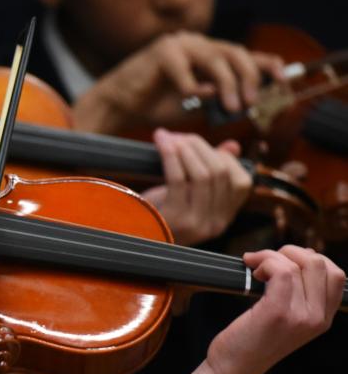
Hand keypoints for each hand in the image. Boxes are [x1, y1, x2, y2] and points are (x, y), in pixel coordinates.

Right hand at [75, 31, 286, 132]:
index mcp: (207, 54)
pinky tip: (192, 99)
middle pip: (236, 52)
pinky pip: (187, 72)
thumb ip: (220, 99)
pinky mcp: (162, 52)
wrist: (118, 105)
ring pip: (216, 58)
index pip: (245, 55)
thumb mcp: (197, 104)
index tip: (283, 82)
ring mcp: (179, 44)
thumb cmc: (155, 105)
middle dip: (250, 78)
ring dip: (228, 84)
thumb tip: (250, 102)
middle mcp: (197, 44)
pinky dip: (193, 88)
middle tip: (251, 103)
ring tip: (232, 107)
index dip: (268, 66)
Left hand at [141, 128, 251, 244]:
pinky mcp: (175, 218)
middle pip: (220, 173)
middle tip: (179, 136)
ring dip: (186, 149)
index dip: (224, 157)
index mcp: (224, 218)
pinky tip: (162, 144)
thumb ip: (211, 172)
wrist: (133, 236)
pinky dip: (171, 156)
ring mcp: (196, 223)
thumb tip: (233, 145)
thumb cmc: (161, 212)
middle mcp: (215, 223)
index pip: (241, 182)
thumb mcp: (188, 194)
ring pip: (203, 175)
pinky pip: (178, 179)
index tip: (200, 145)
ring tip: (170, 139)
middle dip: (200, 147)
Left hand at [206, 246, 342, 373]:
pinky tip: (252, 271)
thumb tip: (300, 257)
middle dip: (291, 252)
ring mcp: (301, 316)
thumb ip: (299, 295)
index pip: (337, 276)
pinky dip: (265, 262)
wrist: (232, 368)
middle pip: (322, 264)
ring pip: (301, 264)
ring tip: (255, 266)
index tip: (285, 262)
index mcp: (323, 319)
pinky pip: (281, 271)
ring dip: (273, 256)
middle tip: (266, 261)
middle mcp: (318, 318)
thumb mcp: (287, 320)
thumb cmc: (251, 341)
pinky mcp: (278, 312)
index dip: (310, 259)